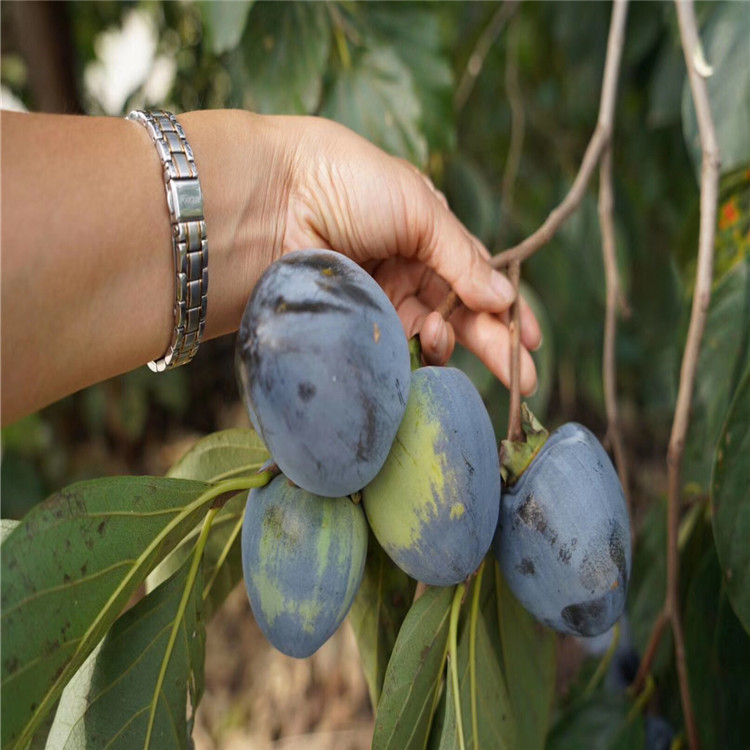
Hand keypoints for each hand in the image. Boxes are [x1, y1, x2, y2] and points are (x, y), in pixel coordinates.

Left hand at [278, 117, 539, 394]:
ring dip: (451, 344)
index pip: (474, 278)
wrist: (272, 198)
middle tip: (526, 379)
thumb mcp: (419, 206)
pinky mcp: (353, 327)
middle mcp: (403, 270)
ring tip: (445, 337)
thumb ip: (462, 256)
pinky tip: (428, 345)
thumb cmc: (346, 182)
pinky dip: (417, 353)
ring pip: (429, 336)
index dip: (504, 309)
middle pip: (458, 314)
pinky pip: (395, 349)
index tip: (530, 339)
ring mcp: (378, 301)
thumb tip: (504, 298)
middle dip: (493, 344)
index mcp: (423, 234)